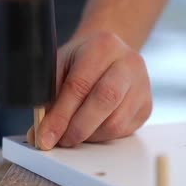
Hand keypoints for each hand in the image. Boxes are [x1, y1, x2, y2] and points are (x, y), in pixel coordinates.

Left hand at [28, 31, 152, 149]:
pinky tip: (91, 129)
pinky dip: (102, 136)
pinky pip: (124, 130)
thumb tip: (39, 134)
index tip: (46, 135)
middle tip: (61, 140)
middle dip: (78, 127)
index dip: (60, 114)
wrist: (109, 54)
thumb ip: (48, 98)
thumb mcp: (60, 67)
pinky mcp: (146, 106)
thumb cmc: (81, 60)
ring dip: (90, 135)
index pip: (79, 84)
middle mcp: (128, 62)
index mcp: (103, 45)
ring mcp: (142, 85)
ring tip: (73, 134)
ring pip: (115, 121)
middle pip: (104, 101)